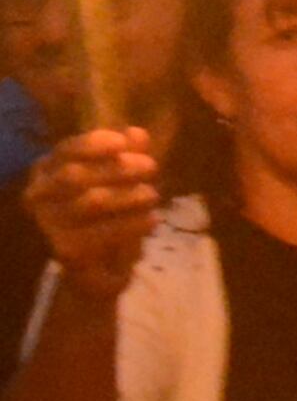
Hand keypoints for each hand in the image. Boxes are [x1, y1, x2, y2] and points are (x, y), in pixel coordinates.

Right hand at [22, 131, 156, 299]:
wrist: (99, 266)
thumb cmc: (107, 213)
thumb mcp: (120, 180)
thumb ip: (126, 155)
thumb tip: (137, 134)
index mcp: (46, 171)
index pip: (65, 151)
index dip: (93, 144)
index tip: (123, 142)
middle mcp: (38, 196)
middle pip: (76, 175)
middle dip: (118, 168)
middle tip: (151, 167)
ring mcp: (48, 225)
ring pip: (91, 202)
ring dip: (128, 195)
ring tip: (153, 195)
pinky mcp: (65, 250)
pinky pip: (102, 232)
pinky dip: (133, 223)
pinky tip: (153, 219)